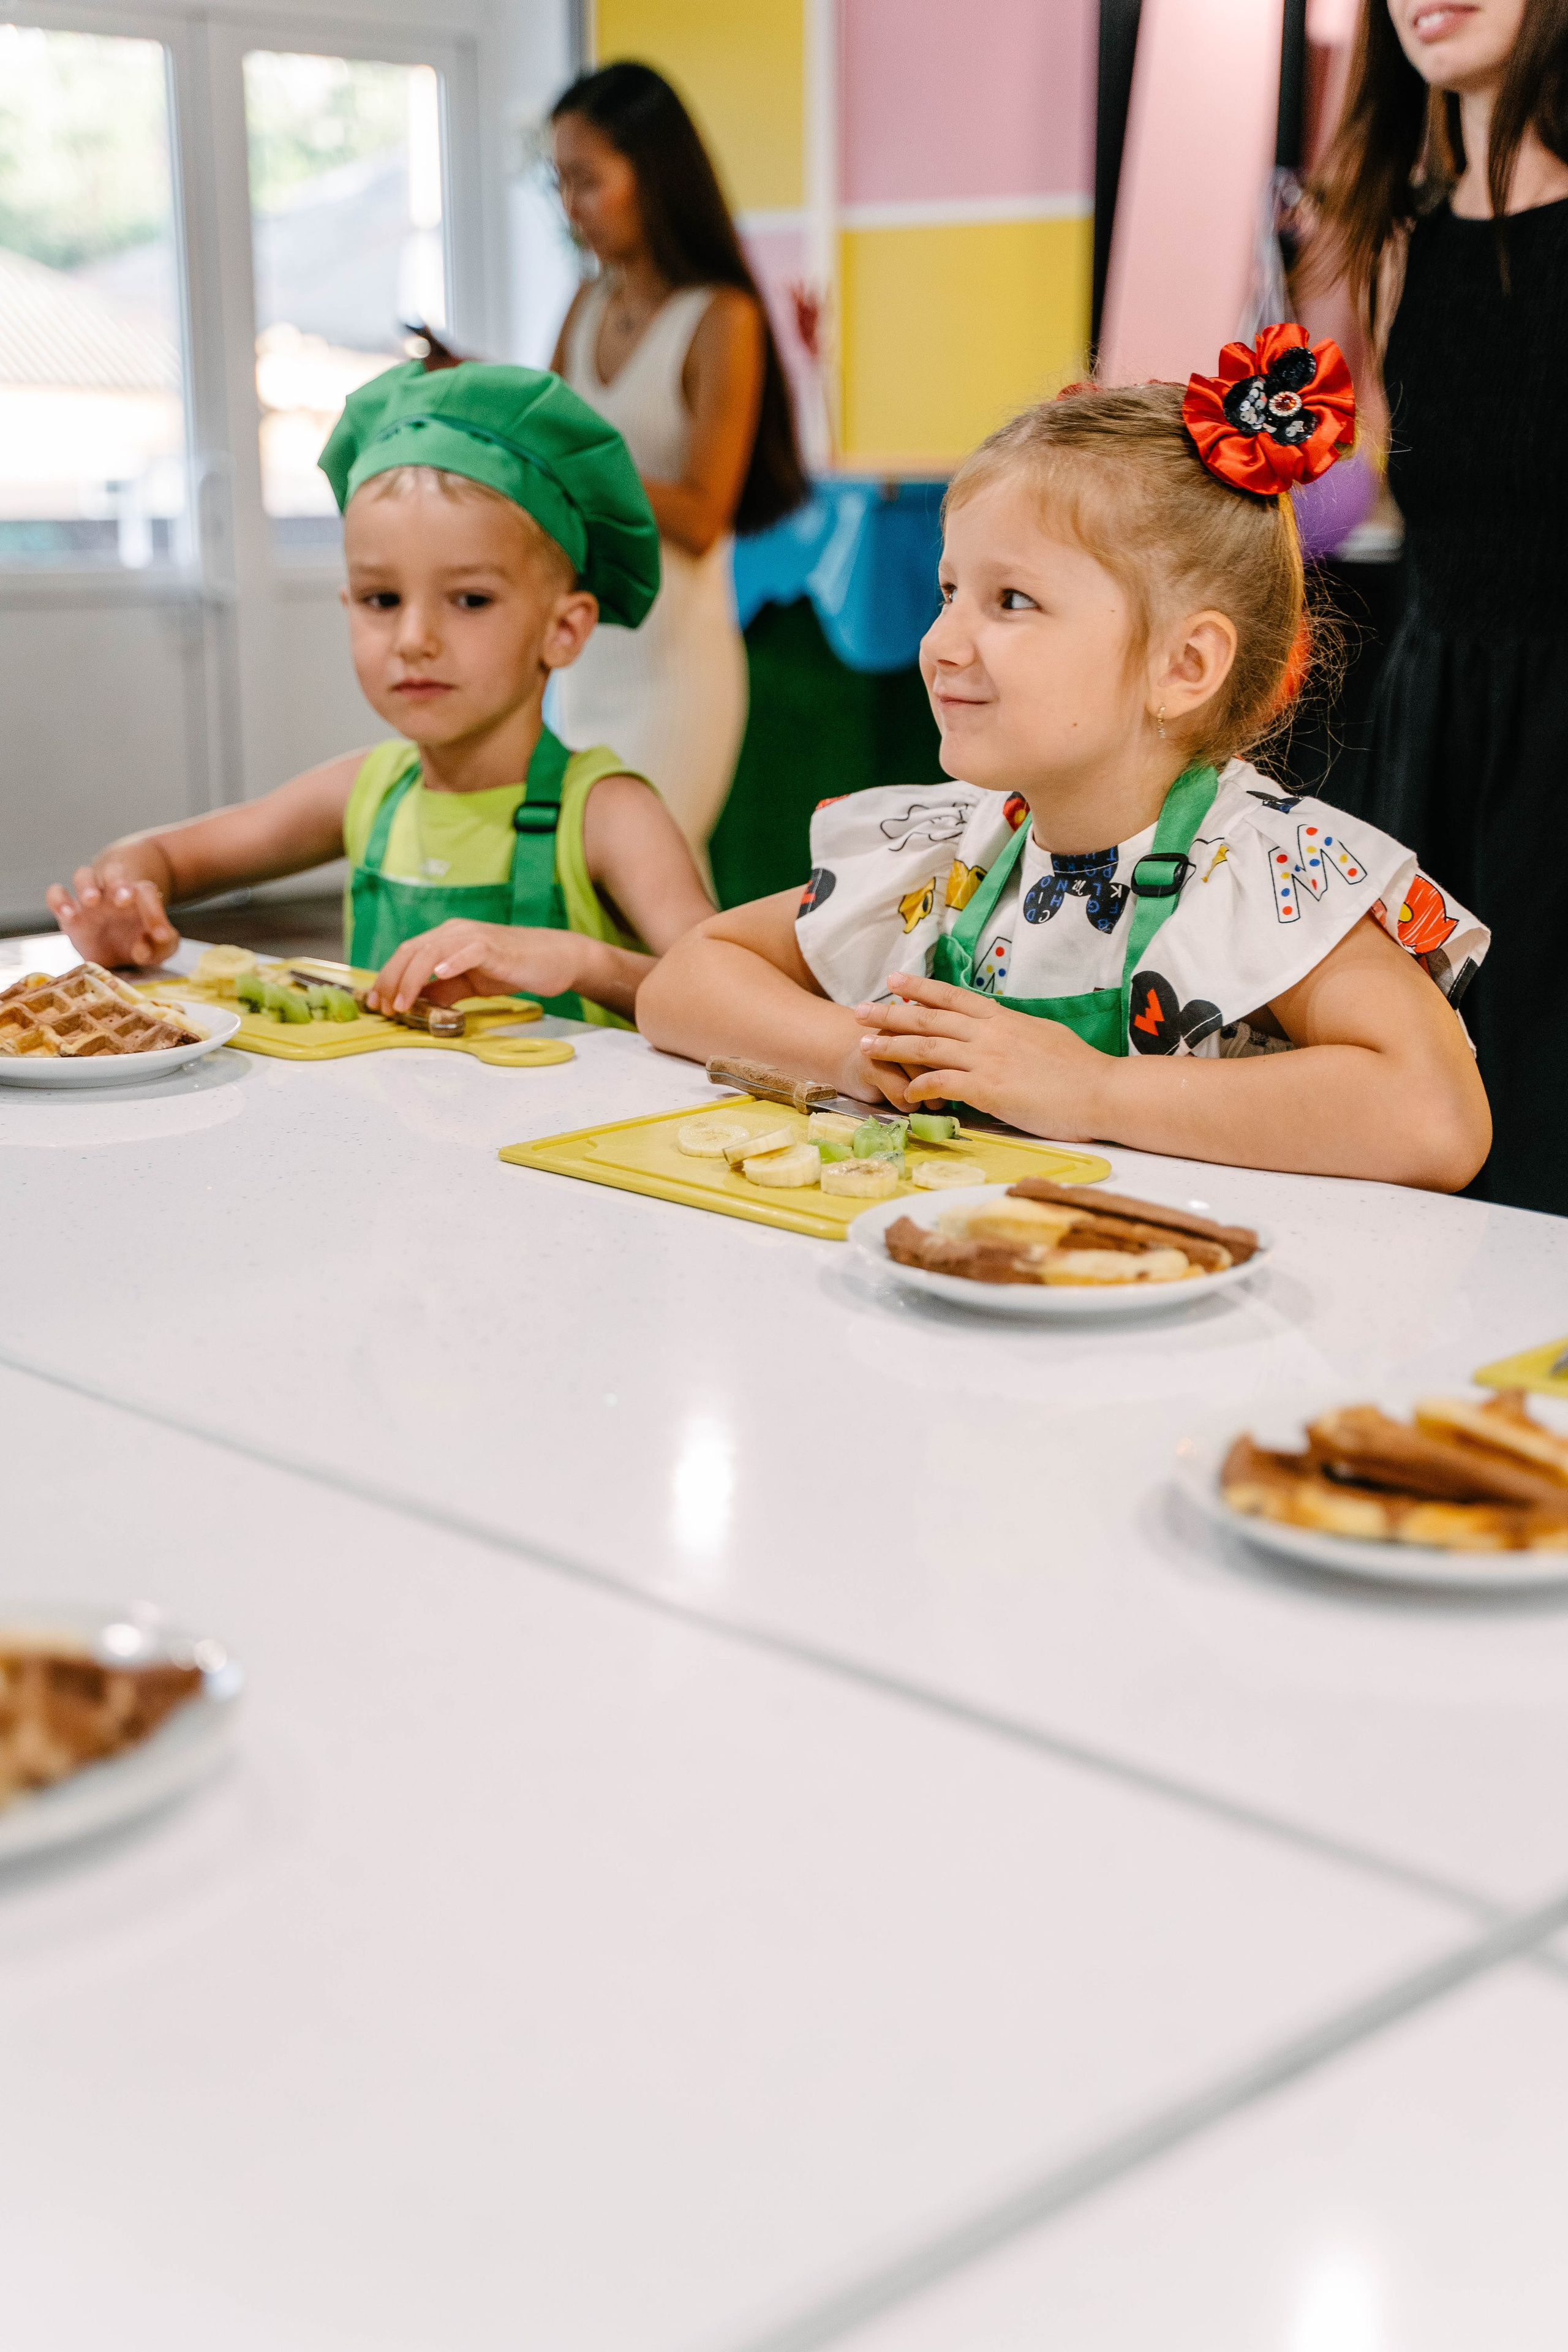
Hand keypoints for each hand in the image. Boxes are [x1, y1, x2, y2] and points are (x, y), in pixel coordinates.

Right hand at [45, 868, 178, 968]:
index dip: (154, 911)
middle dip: (119, 883)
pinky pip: (56, 894)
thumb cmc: (142, 942)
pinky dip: (59, 900)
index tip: (159, 935)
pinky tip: (69, 915)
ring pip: (84, 875)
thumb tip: (142, 948)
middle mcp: (113, 891)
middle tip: (124, 899)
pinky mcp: (69, 912)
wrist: (117, 950)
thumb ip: (160, 947)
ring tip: (91, 900)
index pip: (146, 892)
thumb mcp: (159, 948)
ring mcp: (89, 898)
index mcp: (139, 896)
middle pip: (115, 872)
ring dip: (87, 885)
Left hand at [367, 920, 585, 1012]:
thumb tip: (416, 1003)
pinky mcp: (495, 946)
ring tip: (403, 1002)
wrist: (555, 958)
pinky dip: (453, 961)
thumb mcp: (470, 984)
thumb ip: (444, 991)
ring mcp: (474, 937)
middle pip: (412, 951)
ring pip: (433, 950)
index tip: (378, 1003)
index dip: (387, 978)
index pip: (407, 954)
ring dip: (413, 977)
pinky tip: (441, 973)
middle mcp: (455, 932)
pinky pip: (469, 950)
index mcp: (446, 940)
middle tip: (384, 1007)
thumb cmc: (513, 968)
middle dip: (392, 980)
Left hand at [854, 970, 1112, 1137]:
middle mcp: (990, 1034)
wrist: (1103, 1091)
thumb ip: (1014, 1032)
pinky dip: (919, 1088)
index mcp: (1004, 1019)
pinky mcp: (988, 1090)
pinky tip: (904, 1093)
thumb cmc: (1080, 1070)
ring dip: (892, 1047)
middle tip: (860, 1011)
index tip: (894, 980)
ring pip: (927, 1048)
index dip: (920, 987)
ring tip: (865, 1046)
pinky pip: (942, 1084)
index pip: (953, 997)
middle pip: (929, 1018)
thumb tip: (1001, 1030)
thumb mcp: (1043, 1036)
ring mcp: (987, 1060)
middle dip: (891, 1013)